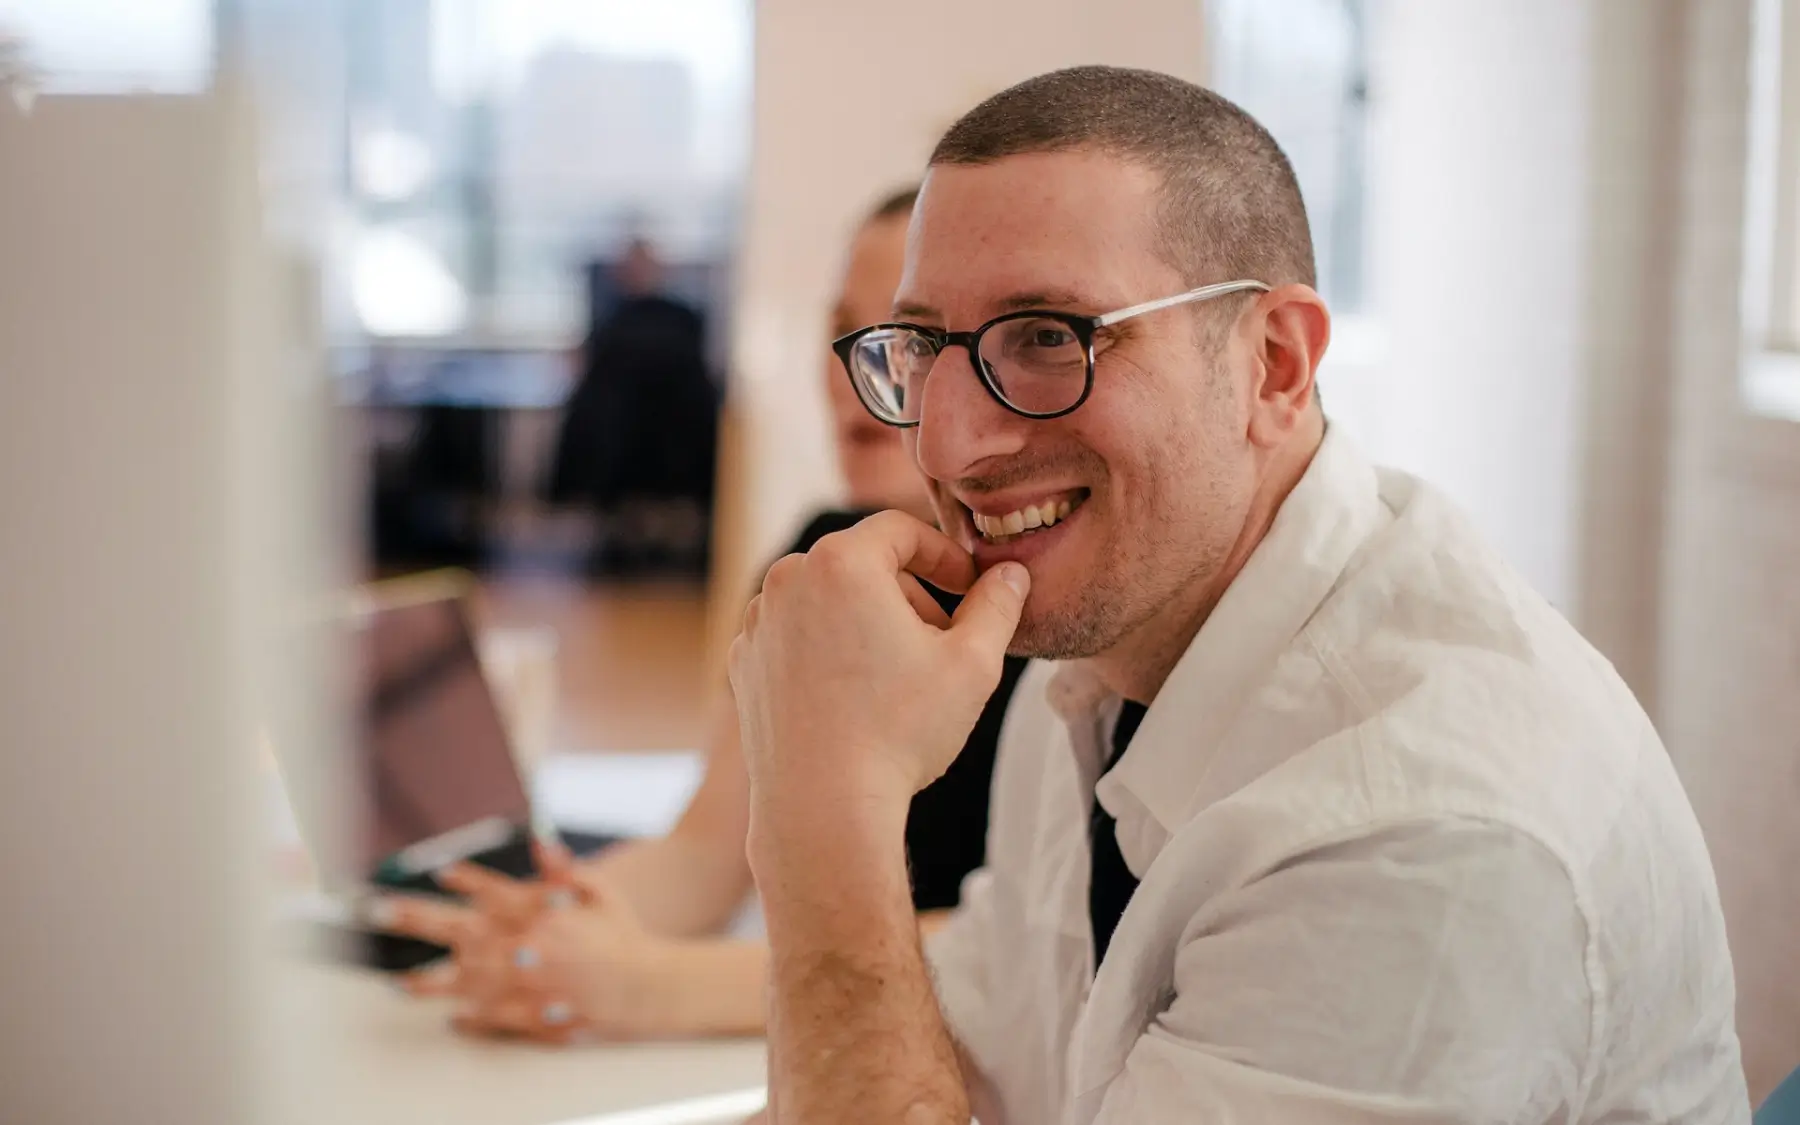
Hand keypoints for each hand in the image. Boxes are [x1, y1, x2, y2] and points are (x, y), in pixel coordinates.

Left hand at [373, 840, 684, 1041]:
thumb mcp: (598, 891)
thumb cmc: (621, 934)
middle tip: (381, 911)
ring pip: (460, 983)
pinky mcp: (526, 1015)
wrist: (644, 986)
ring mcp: (519, 985)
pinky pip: (486, 1019)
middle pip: (456, 929)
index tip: (441, 872)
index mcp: (536, 913)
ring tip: (396, 983)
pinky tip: (450, 1017)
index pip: (489, 889)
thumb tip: (538, 839)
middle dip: (414, 918)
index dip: (463, 879)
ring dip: (426, 982)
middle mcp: (519, 946)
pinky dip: (466, 1018)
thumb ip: (562, 868)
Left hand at [728, 510, 1029, 825]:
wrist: (822, 808)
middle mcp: (787, 580)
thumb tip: (1011, 574)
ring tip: (900, 672)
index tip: (969, 588)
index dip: (944, 555)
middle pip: (861, 564)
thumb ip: (996, 606)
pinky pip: (796, 635)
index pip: (900, 531)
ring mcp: (758, 622)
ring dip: (867, 620)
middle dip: (908, 593)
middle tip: (943, 639)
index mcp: (840, 563)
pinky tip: (856, 696)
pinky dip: (828, 649)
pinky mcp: (744, 662)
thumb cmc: (899, 732)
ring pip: (826, 599)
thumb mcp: (972, 665)